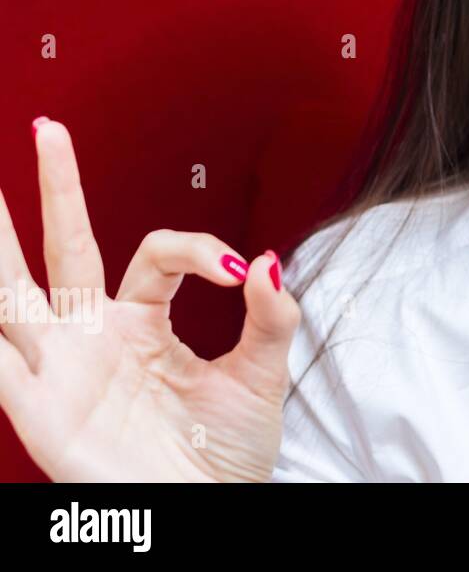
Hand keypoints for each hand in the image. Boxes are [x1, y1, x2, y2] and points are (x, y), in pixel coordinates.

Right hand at [0, 118, 301, 480]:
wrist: (209, 514)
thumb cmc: (226, 457)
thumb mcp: (261, 378)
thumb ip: (271, 318)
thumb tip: (270, 260)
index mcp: (145, 323)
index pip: (157, 253)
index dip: (199, 249)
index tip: (238, 272)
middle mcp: (96, 337)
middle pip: (64, 248)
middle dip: (56, 189)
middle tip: (47, 127)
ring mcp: (62, 368)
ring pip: (13, 290)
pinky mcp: (38, 407)